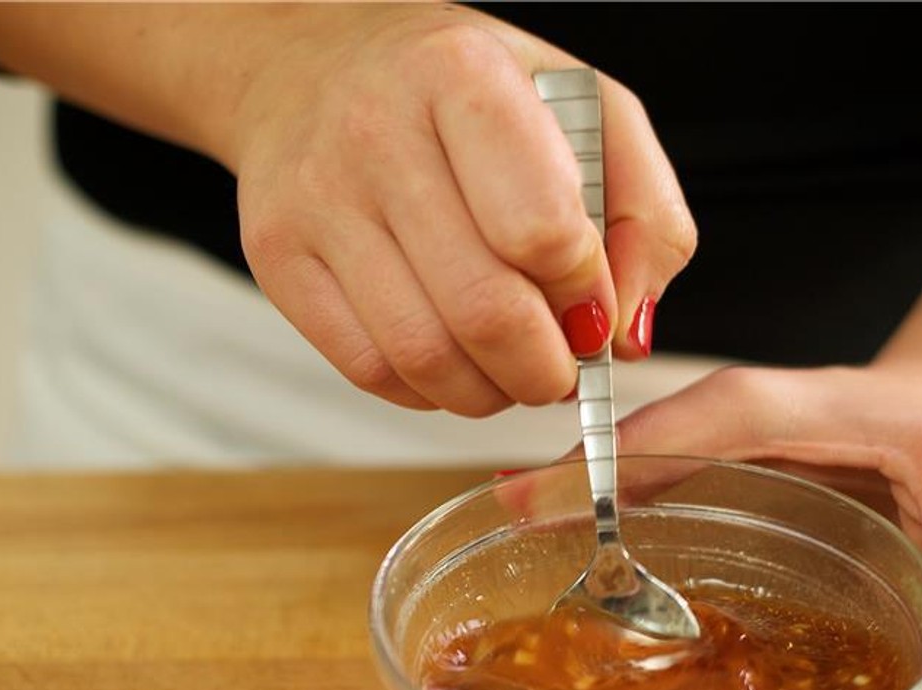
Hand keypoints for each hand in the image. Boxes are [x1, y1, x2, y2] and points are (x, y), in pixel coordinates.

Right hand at [224, 4, 695, 414]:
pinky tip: (452, 357)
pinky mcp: (278, 256)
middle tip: (560, 368)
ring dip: (490, 391)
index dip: (586, 298)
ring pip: (425, 357)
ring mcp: (317, 198)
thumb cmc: (465, 96)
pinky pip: (371, 370)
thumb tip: (627, 333)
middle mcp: (376, 130)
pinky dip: (430, 390)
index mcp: (463, 77)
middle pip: (485, 312)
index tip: (593, 310)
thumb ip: (642, 217)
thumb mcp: (587, 113)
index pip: (546, 234)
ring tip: (510, 365)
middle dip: (545, 370)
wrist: (314, 66)